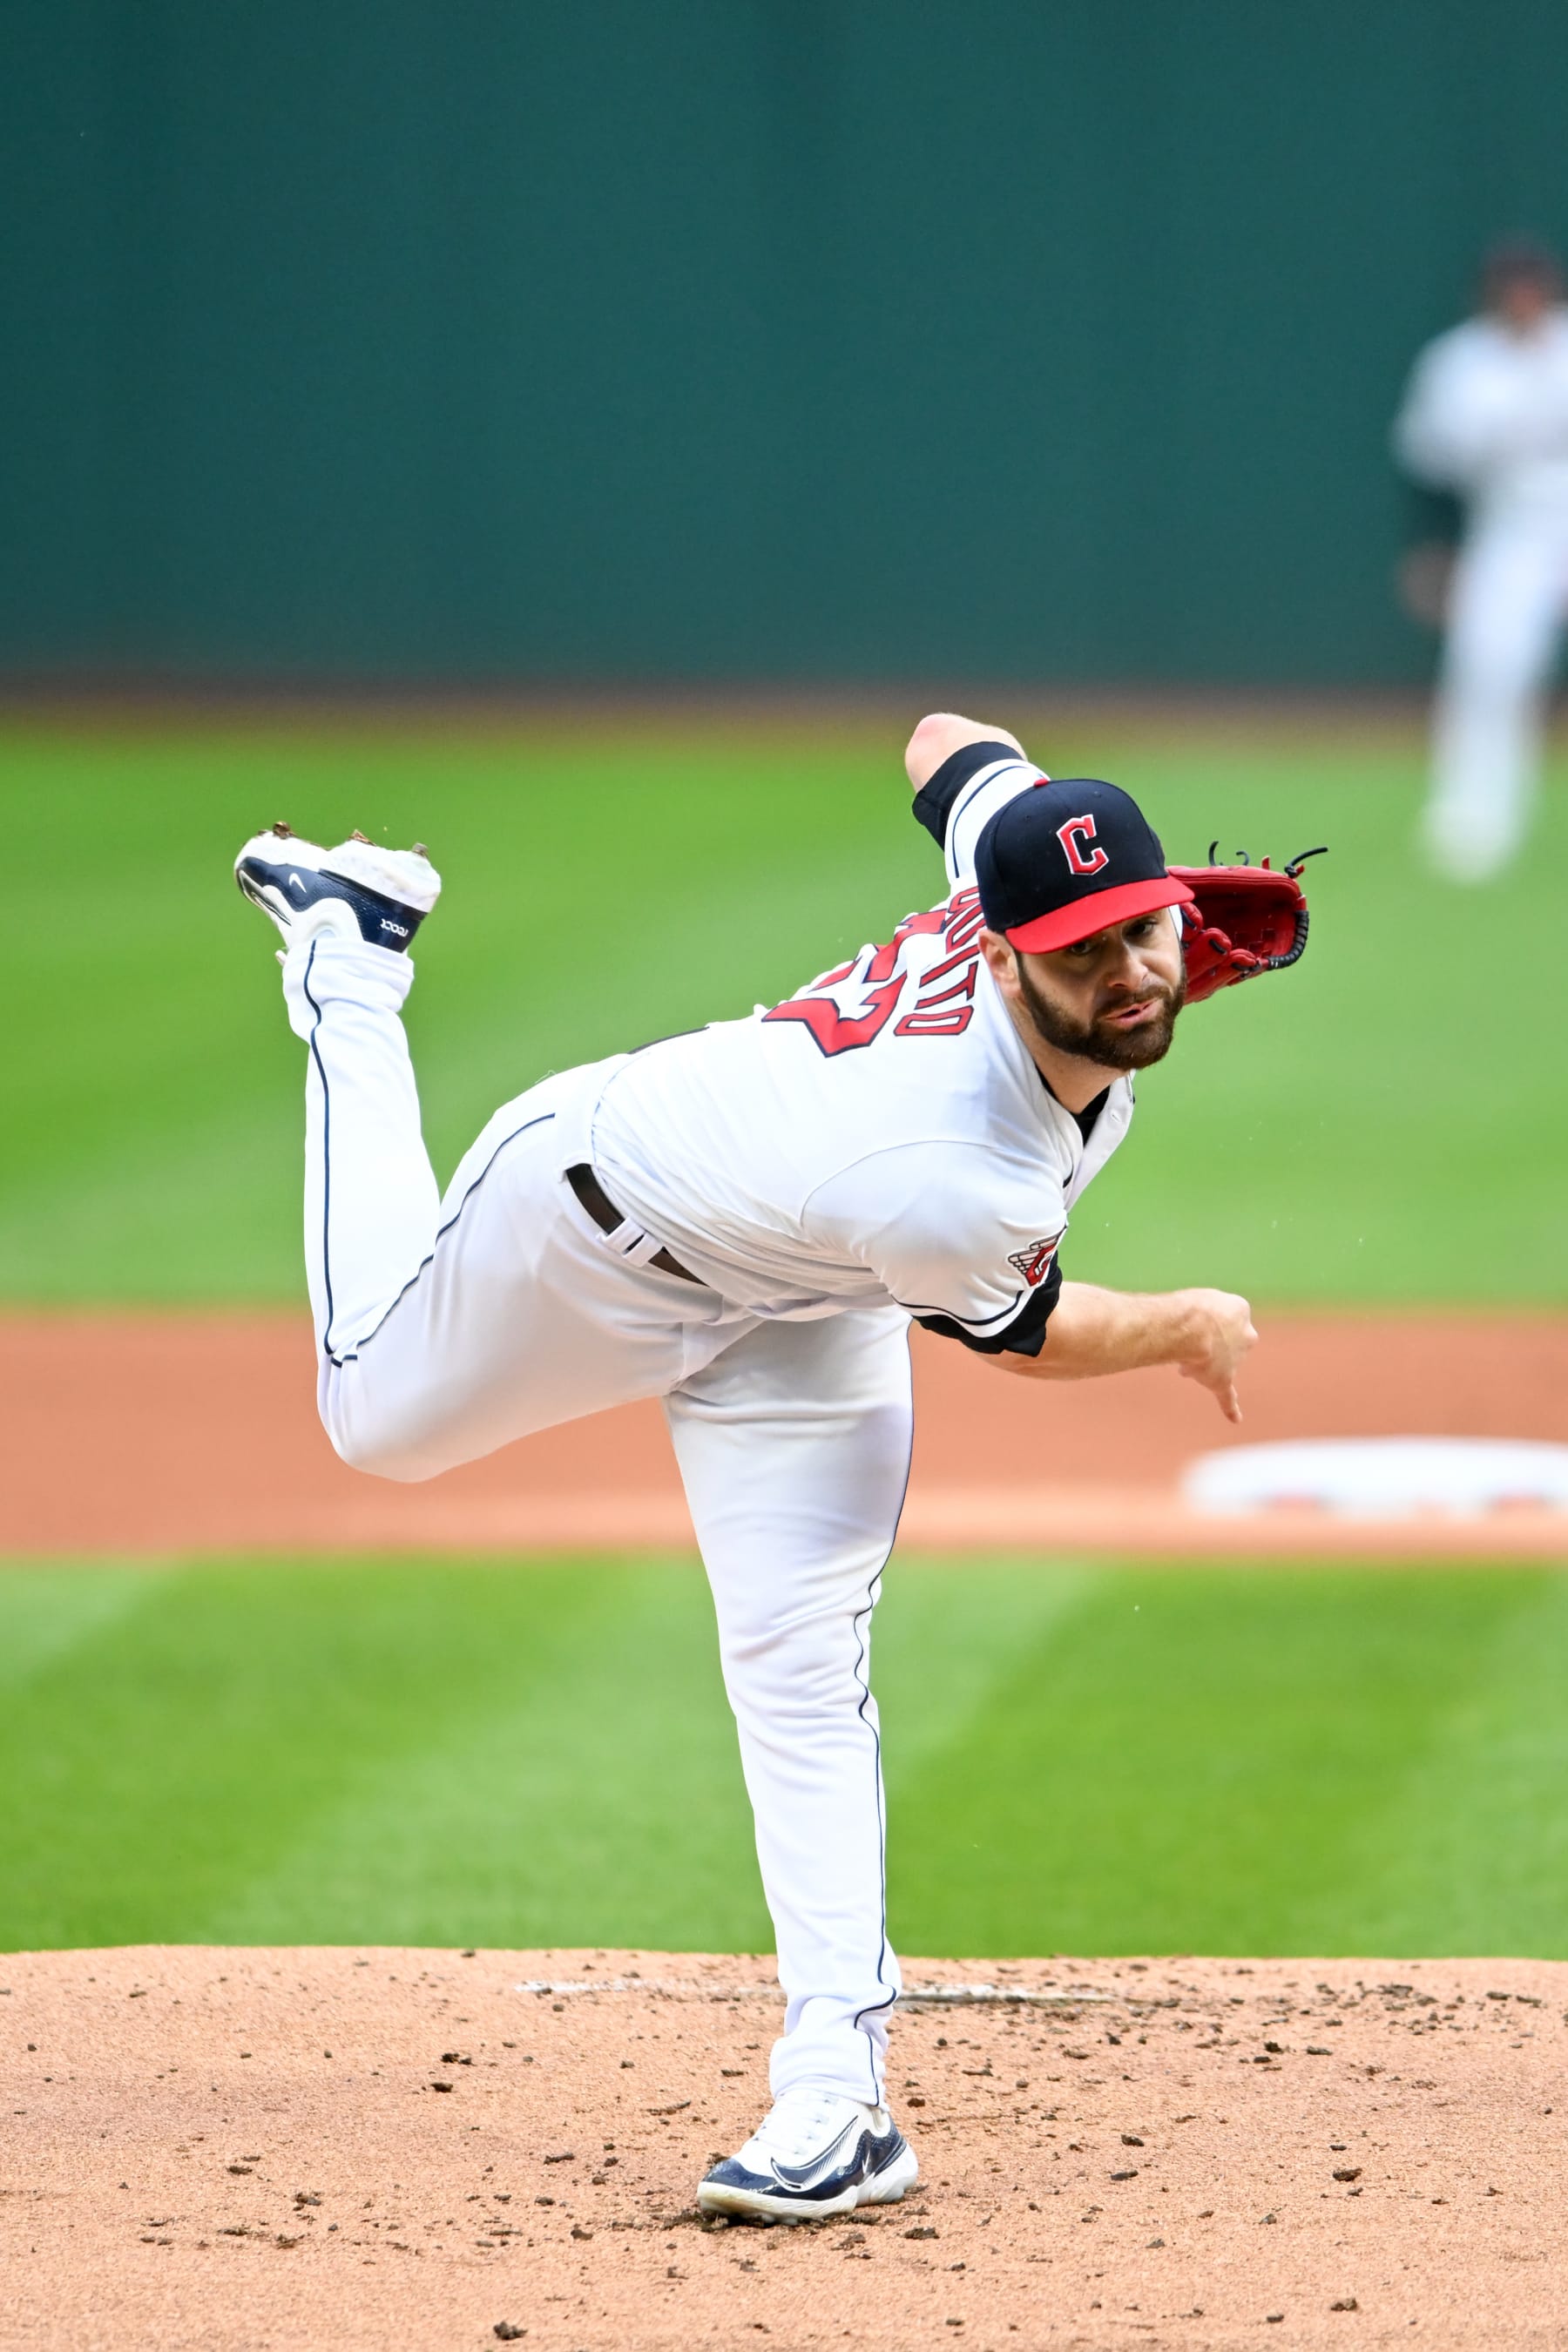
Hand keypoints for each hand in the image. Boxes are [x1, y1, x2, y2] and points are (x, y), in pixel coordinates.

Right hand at [1175, 1288, 1257, 1422]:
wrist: (1192, 1327)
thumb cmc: (1190, 1308)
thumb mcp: (1201, 1299)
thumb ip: (1204, 1316)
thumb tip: (1199, 1340)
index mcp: (1240, 1310)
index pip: (1224, 1317)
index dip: (1204, 1322)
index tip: (1191, 1321)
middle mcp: (1246, 1335)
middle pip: (1225, 1342)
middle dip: (1208, 1345)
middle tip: (1188, 1342)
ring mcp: (1236, 1360)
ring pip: (1216, 1364)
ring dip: (1200, 1363)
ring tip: (1180, 1361)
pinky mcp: (1223, 1380)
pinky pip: (1228, 1396)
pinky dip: (1231, 1408)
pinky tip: (1236, 1419)